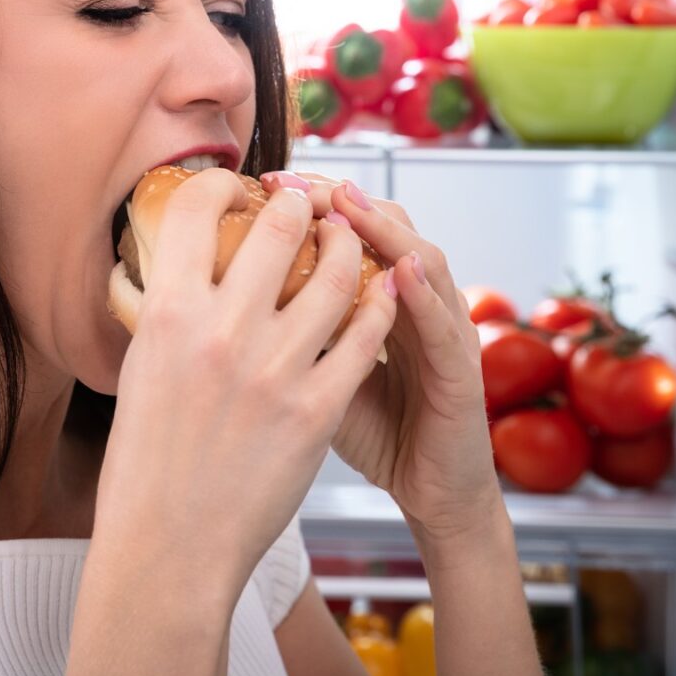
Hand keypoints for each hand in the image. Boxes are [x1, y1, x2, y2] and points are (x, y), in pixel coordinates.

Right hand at [93, 168, 398, 599]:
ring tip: (351, 242)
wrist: (170, 547)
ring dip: (350, 246)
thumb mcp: (140, 371)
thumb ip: (167, 315)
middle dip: (300, 204)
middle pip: (278, 229)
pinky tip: (380, 296)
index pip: (196, 211)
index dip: (223, 184)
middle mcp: (220, 332)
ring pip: (336, 274)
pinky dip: (378, 306)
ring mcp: (273, 370)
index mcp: (166, 315)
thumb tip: (183, 270)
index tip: (241, 187)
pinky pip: (363, 336)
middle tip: (309, 203)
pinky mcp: (316, 409)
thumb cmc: (146, 466)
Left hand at [259, 171, 501, 549]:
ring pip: (420, 258)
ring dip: (382, 227)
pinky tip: (398, 270)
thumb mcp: (317, 372)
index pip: (348, 226)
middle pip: (383, 225)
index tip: (262, 183)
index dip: (310, 200)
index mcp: (377, 296)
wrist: (432, 494)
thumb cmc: (375, 432)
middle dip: (338, 198)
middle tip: (294, 181)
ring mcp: (445, 330)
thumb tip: (213, 299)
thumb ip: (287, 329)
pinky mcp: (462, 372)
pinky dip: (421, 293)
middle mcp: (416, 300)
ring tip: (345, 203)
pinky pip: (443, 325)